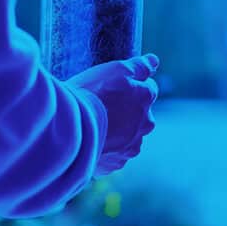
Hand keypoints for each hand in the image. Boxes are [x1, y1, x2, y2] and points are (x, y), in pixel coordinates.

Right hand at [67, 54, 159, 175]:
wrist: (72, 130)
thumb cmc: (92, 94)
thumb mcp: (115, 70)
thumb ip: (139, 66)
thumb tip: (154, 61)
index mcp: (146, 99)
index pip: (148, 89)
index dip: (131, 87)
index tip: (114, 87)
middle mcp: (144, 125)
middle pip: (139, 115)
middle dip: (127, 111)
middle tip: (102, 106)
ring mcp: (130, 146)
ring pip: (127, 137)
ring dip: (117, 132)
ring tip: (93, 126)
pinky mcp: (115, 163)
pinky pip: (113, 155)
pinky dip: (105, 149)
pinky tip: (90, 141)